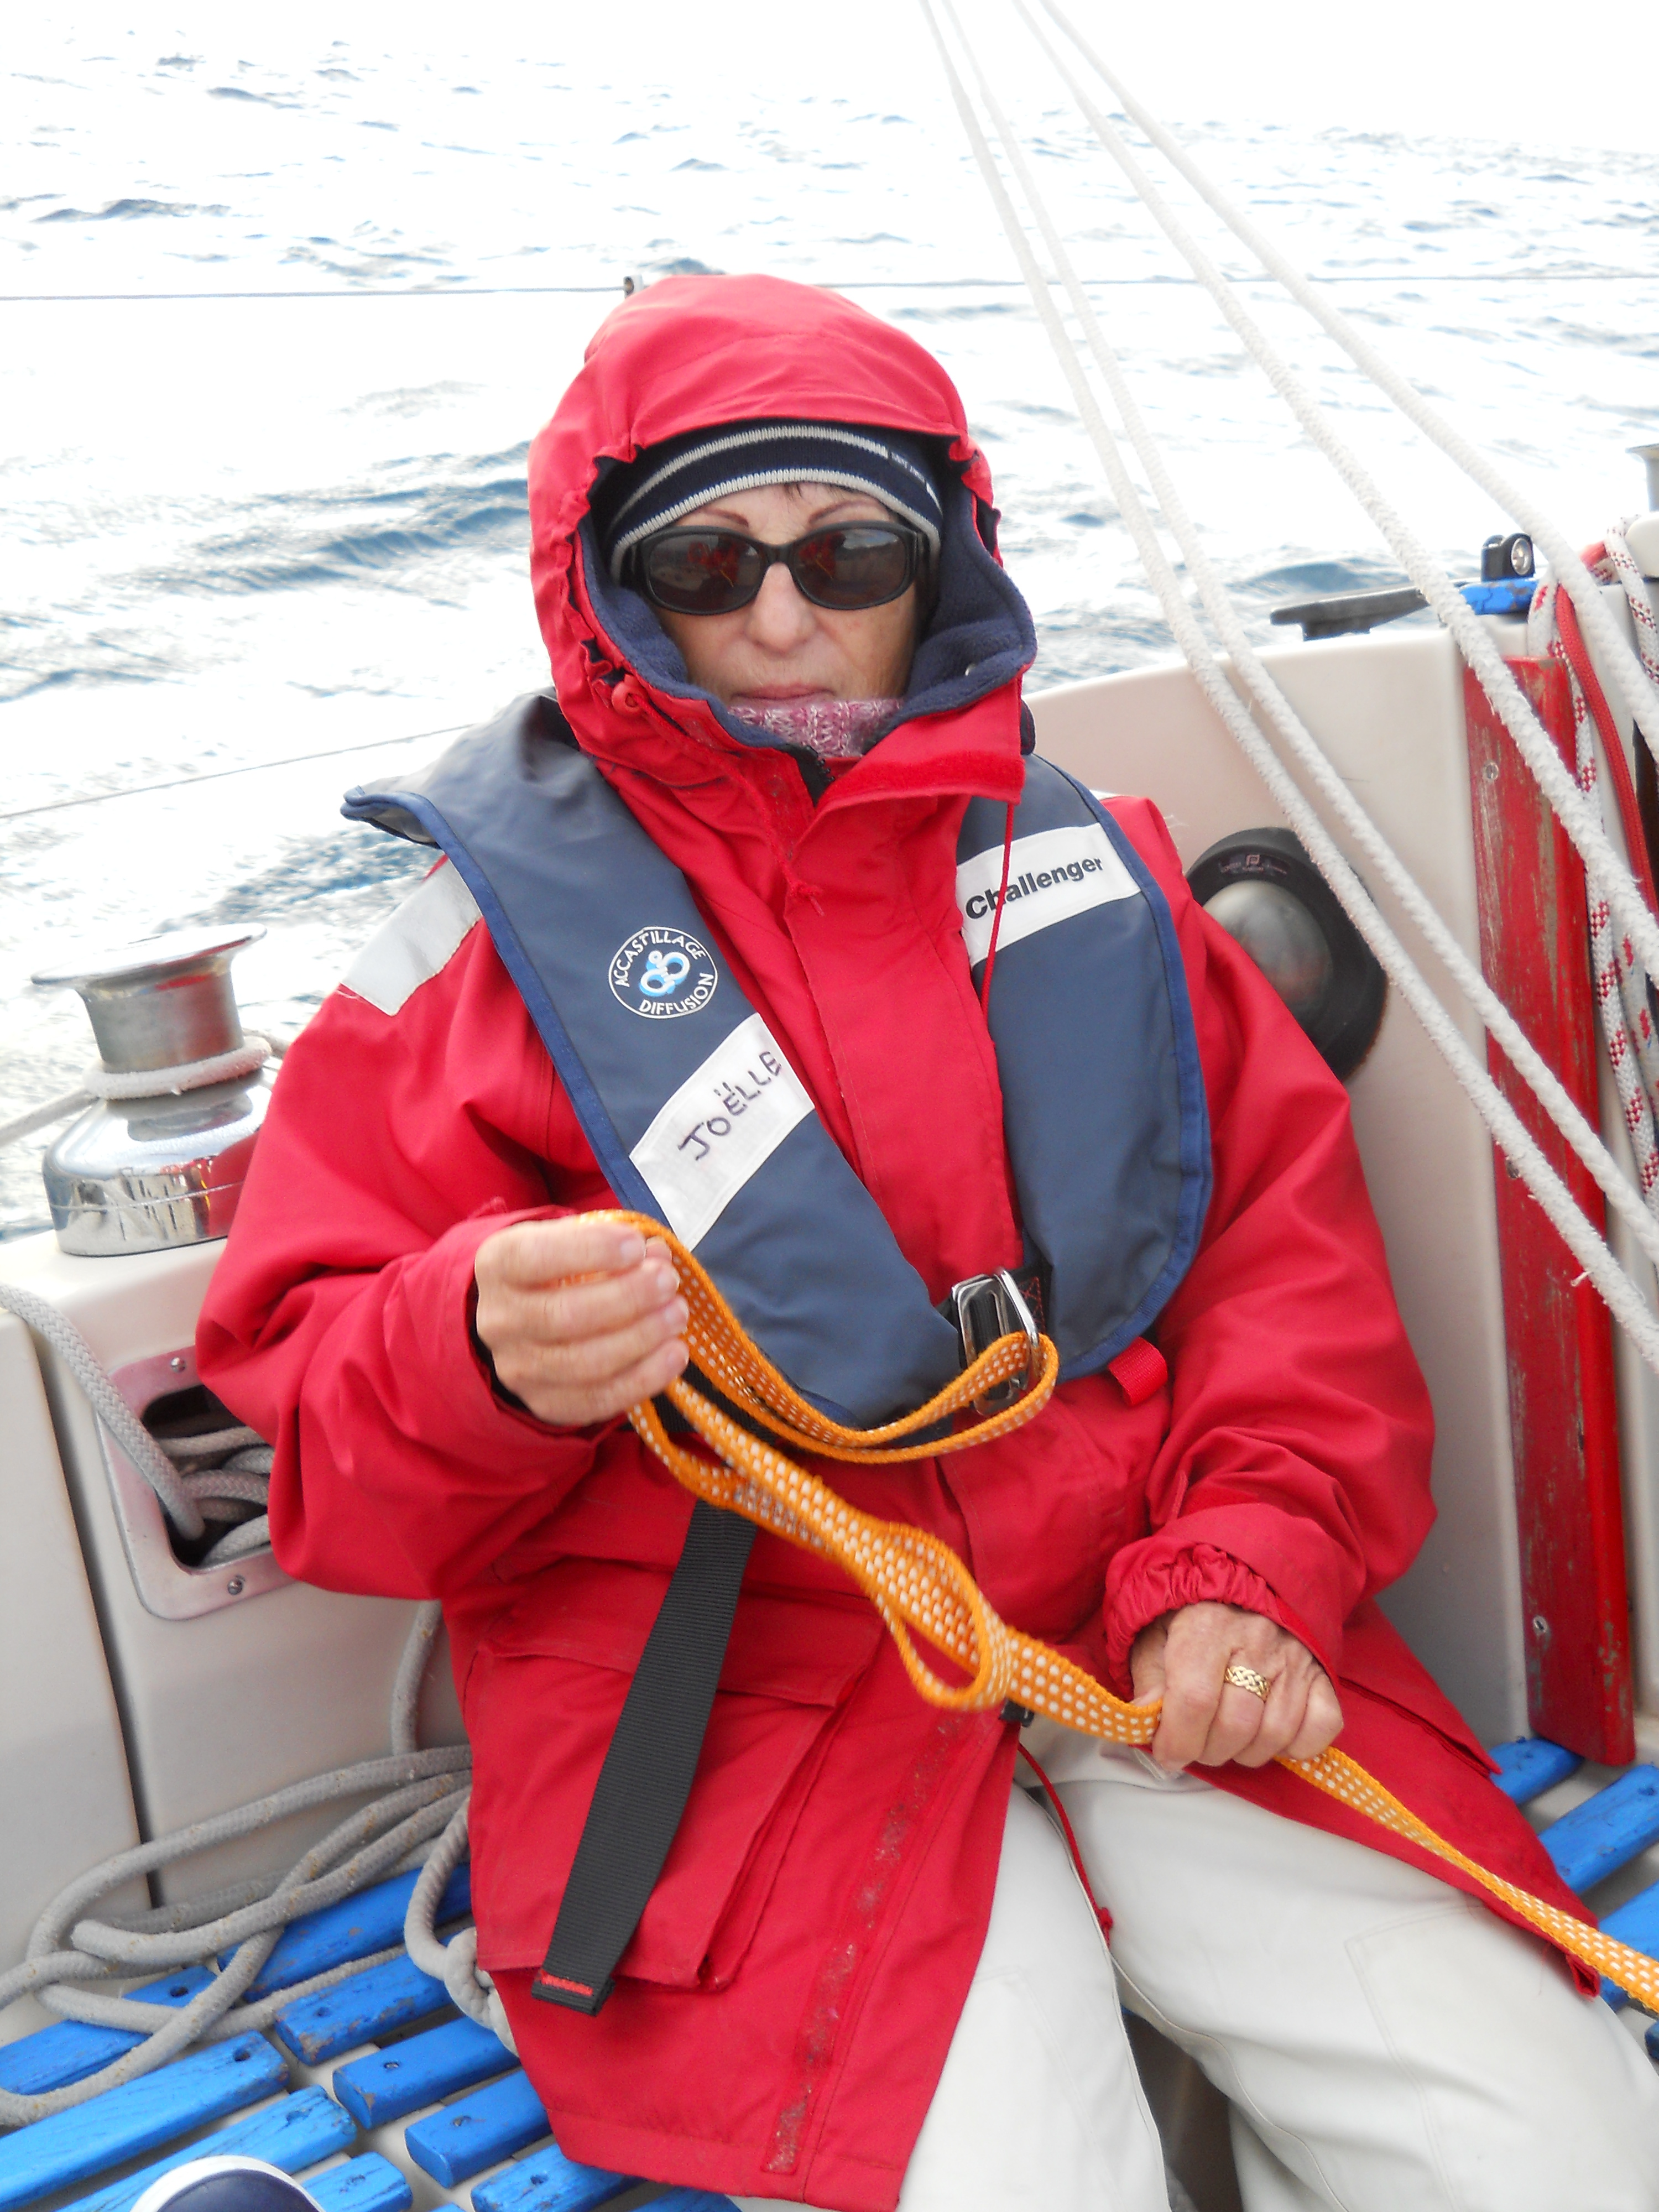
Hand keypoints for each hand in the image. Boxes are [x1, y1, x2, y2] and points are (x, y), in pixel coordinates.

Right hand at [473, 1215, 688, 1427]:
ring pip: (584, 1363)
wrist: (523, 1321)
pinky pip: (598, 1400)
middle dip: (627, 1297)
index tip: (637, 1244)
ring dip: (642, 1338)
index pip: (534, 1257)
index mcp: (499, 1266)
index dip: (590, 1250)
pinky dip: (644, 1378)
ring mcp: (519, 1369)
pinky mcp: (545, 1404)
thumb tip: (659, 1255)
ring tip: (677, 1314)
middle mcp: (500, 1321)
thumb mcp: (573, 1240)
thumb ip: (613, 1243)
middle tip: (668, 1281)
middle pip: (564, 1316)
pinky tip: (674, 1353)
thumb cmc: (557, 1269)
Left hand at [1129, 1601, 1341, 1773]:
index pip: (1195, 1699)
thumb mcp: (1154, 1631)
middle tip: (1195, 1743)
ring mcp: (1295, 1658)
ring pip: (1274, 1734)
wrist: (1245, 1577)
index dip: (1178, 1740)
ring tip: (1226, 1737)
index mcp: (1207, 1625)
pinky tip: (1268, 1733)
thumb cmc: (1192, 1611)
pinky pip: (1319, 1728)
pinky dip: (1295, 1745)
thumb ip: (1148, 1675)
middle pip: (1235, 1725)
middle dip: (1207, 1750)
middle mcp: (1256, 1639)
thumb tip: (1147, 1716)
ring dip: (1244, 1751)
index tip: (1167, 1753)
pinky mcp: (1322, 1673)